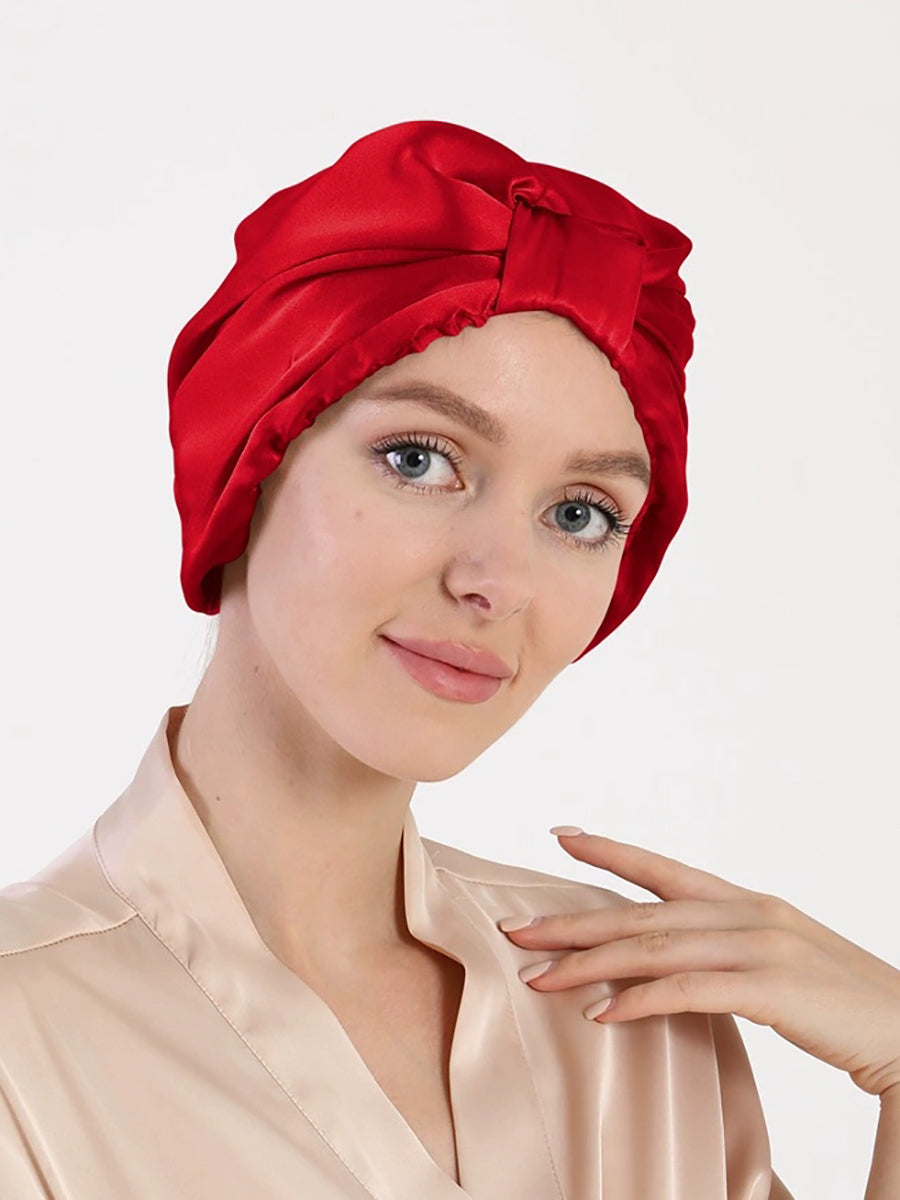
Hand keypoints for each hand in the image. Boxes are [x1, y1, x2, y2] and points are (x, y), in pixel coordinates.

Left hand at [498, 828, 899, 1097]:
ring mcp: (761, 946)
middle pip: (644, 913)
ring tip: (538, 976)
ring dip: (589, 964)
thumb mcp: (780, 962)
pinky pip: (689, 991)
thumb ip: (726, 951)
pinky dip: (640, 1001)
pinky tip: (601, 1013)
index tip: (562, 837)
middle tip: (518, 929)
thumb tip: (667, 962)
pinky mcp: (771, 988)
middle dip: (575, 922)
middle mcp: (750, 913)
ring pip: (655, 948)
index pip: (666, 869)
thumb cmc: (843, 1004)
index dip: (613, 851)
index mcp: (750, 903)